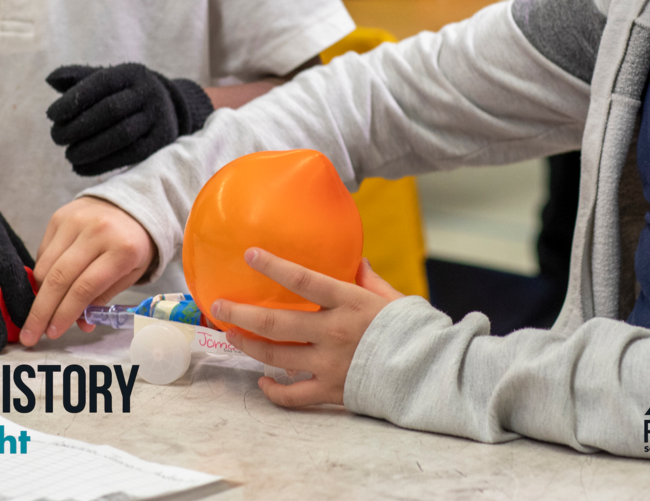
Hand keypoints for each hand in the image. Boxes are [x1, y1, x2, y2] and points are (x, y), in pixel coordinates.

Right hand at [19, 196, 156, 345]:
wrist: (131, 204)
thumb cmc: (133, 243)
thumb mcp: (130, 273)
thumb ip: (103, 298)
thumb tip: (80, 324)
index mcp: (122, 249)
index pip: (84, 288)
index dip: (65, 314)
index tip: (53, 333)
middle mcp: (97, 231)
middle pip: (59, 279)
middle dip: (41, 312)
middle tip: (30, 334)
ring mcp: (76, 221)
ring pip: (46, 267)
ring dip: (39, 295)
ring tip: (39, 313)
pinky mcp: (60, 216)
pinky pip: (42, 252)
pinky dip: (42, 274)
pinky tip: (48, 285)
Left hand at [46, 63, 213, 175]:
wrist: (167, 108)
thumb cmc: (124, 93)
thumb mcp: (107, 79)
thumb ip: (78, 77)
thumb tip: (51, 79)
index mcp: (132, 73)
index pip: (101, 82)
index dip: (74, 99)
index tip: (51, 115)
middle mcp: (149, 92)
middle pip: (110, 110)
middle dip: (78, 126)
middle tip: (56, 137)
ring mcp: (158, 117)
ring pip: (121, 135)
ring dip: (90, 148)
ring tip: (69, 155)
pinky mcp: (160, 142)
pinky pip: (130, 155)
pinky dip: (102, 164)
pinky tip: (80, 168)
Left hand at [211, 249, 402, 406]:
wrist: (430, 374)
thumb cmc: (413, 330)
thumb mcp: (391, 297)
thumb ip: (368, 279)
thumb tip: (355, 259)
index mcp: (347, 302)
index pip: (302, 279)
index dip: (273, 266)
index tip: (249, 254)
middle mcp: (333, 331)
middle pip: (276, 322)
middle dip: (242, 313)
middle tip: (219, 305)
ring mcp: (330, 363)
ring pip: (277, 356)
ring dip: (248, 345)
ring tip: (230, 334)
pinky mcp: (332, 391)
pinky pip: (294, 395)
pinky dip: (274, 390)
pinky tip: (261, 381)